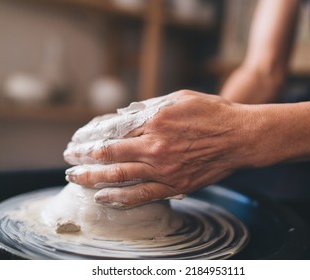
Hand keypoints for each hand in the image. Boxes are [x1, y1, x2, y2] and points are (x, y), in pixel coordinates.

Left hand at [64, 90, 259, 207]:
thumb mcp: (179, 98)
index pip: (110, 131)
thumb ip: (148, 107)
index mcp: (154, 120)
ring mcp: (164, 169)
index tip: (77, 141)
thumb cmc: (213, 113)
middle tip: (68, 159)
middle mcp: (155, 146)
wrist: (241, 137)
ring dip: (92, 179)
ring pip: (119, 177)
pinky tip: (103, 198)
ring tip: (75, 179)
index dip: (89, 137)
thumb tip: (122, 115)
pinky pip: (141, 195)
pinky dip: (119, 198)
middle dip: (83, 158)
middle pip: (108, 155)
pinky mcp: (174, 185)